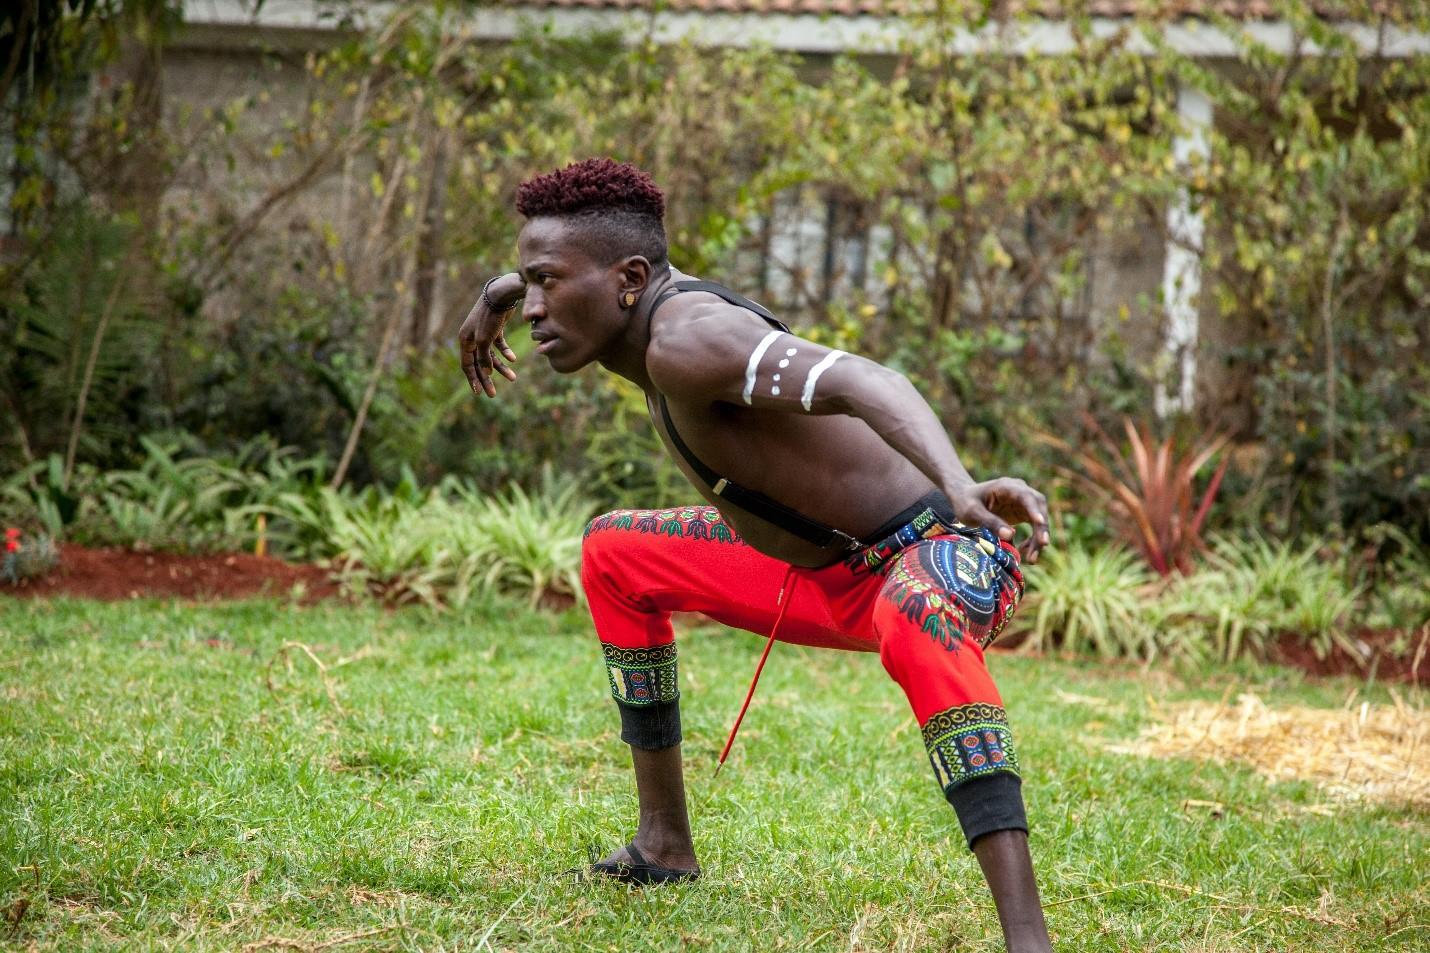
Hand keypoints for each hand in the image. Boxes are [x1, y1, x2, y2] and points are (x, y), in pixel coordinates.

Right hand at [459, 272, 524, 397]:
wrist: (501, 295)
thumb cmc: (490, 317)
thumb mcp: (485, 340)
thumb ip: (484, 358)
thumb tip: (486, 374)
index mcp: (464, 340)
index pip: (467, 365)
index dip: (473, 379)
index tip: (479, 393)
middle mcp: (472, 338)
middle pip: (478, 363)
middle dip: (486, 379)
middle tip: (493, 394)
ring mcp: (483, 333)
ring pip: (491, 356)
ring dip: (501, 368)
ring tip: (513, 378)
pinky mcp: (495, 329)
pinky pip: (499, 345)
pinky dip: (506, 353)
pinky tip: (513, 360)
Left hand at [950, 477, 1051, 563]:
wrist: (964, 498)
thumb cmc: (966, 502)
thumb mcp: (972, 512)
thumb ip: (989, 522)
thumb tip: (1010, 535)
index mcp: (1007, 486)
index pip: (1026, 496)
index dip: (1034, 509)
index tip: (1040, 522)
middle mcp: (1020, 492)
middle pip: (1038, 508)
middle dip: (1041, 528)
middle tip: (1041, 546)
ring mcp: (1024, 502)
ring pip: (1040, 519)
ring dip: (1039, 538)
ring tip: (1031, 558)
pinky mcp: (1024, 513)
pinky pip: (1035, 527)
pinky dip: (1033, 540)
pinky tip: (1023, 551)